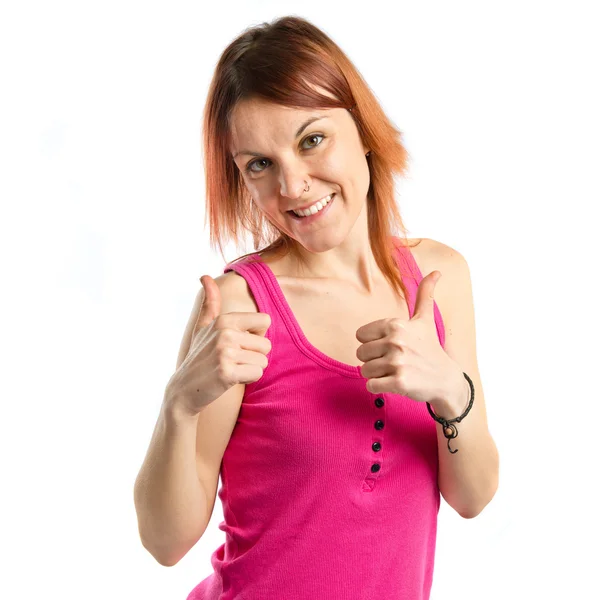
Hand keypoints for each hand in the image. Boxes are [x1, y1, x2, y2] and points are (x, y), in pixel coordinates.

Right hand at [164, 275, 271, 416]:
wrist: (184, 389)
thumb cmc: (199, 357)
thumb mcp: (202, 327)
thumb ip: (210, 303)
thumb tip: (204, 276)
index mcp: (225, 320)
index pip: (265, 321)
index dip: (256, 336)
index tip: (239, 343)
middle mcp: (225, 333)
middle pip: (266, 345)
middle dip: (254, 356)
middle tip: (233, 360)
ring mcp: (225, 352)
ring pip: (263, 361)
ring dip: (251, 369)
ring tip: (231, 369)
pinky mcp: (227, 372)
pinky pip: (257, 374)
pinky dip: (247, 379)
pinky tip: (230, 379)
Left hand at [355, 271, 461, 408]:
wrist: (446, 380)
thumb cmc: (430, 348)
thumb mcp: (426, 320)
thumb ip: (425, 295)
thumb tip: (436, 272)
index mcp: (396, 325)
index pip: (360, 336)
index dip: (372, 343)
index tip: (390, 346)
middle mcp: (396, 341)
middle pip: (360, 354)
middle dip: (373, 360)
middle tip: (394, 361)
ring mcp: (397, 362)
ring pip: (364, 370)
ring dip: (376, 374)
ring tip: (395, 372)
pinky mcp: (399, 382)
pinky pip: (370, 385)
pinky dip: (378, 387)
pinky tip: (394, 383)